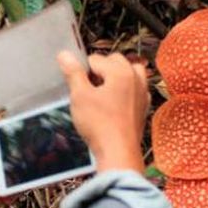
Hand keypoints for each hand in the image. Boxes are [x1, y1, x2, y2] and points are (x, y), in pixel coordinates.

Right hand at [58, 51, 147, 172]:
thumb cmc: (99, 124)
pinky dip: (125, 91)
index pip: (96, 59)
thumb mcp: (80, 96)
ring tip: (101, 93)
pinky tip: (113, 104)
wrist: (118, 152)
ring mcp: (142, 93)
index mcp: (121, 71)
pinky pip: (135, 90)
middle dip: (100, 70)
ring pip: (129, 73)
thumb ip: (73, 73)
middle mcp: (136, 79)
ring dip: (115, 77)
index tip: (76, 84)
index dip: (82, 70)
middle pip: (115, 62)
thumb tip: (64, 54)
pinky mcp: (143, 108)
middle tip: (87, 88)